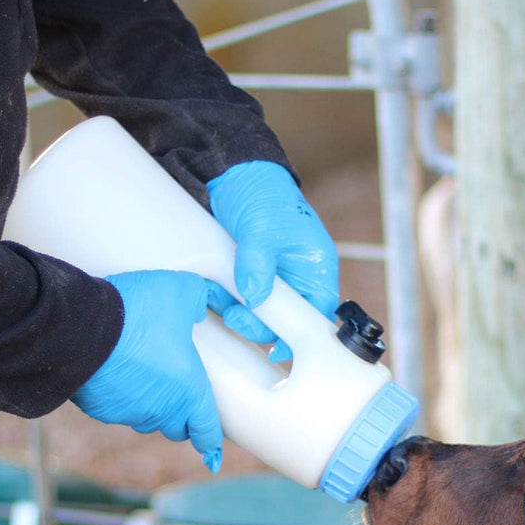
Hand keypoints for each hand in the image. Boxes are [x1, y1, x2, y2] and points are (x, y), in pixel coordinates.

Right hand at [71, 271, 223, 472]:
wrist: (81, 325)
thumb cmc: (138, 312)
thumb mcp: (183, 291)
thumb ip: (200, 300)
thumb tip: (200, 307)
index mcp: (188, 392)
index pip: (207, 430)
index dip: (212, 440)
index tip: (213, 449)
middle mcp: (160, 410)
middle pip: (176, 427)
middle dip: (181, 416)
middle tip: (180, 394)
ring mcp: (127, 412)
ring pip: (145, 418)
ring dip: (150, 405)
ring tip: (146, 377)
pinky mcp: (99, 408)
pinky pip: (116, 408)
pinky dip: (120, 397)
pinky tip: (117, 373)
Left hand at [207, 161, 338, 361]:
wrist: (235, 174)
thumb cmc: (265, 195)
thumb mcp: (263, 230)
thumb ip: (259, 265)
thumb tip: (254, 298)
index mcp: (314, 270)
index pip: (315, 316)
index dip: (298, 336)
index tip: (277, 350)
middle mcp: (296, 279)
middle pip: (282, 321)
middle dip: (256, 321)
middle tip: (234, 314)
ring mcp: (270, 278)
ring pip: (256, 312)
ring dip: (235, 309)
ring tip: (214, 294)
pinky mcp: (247, 275)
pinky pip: (238, 298)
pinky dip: (223, 298)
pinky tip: (210, 289)